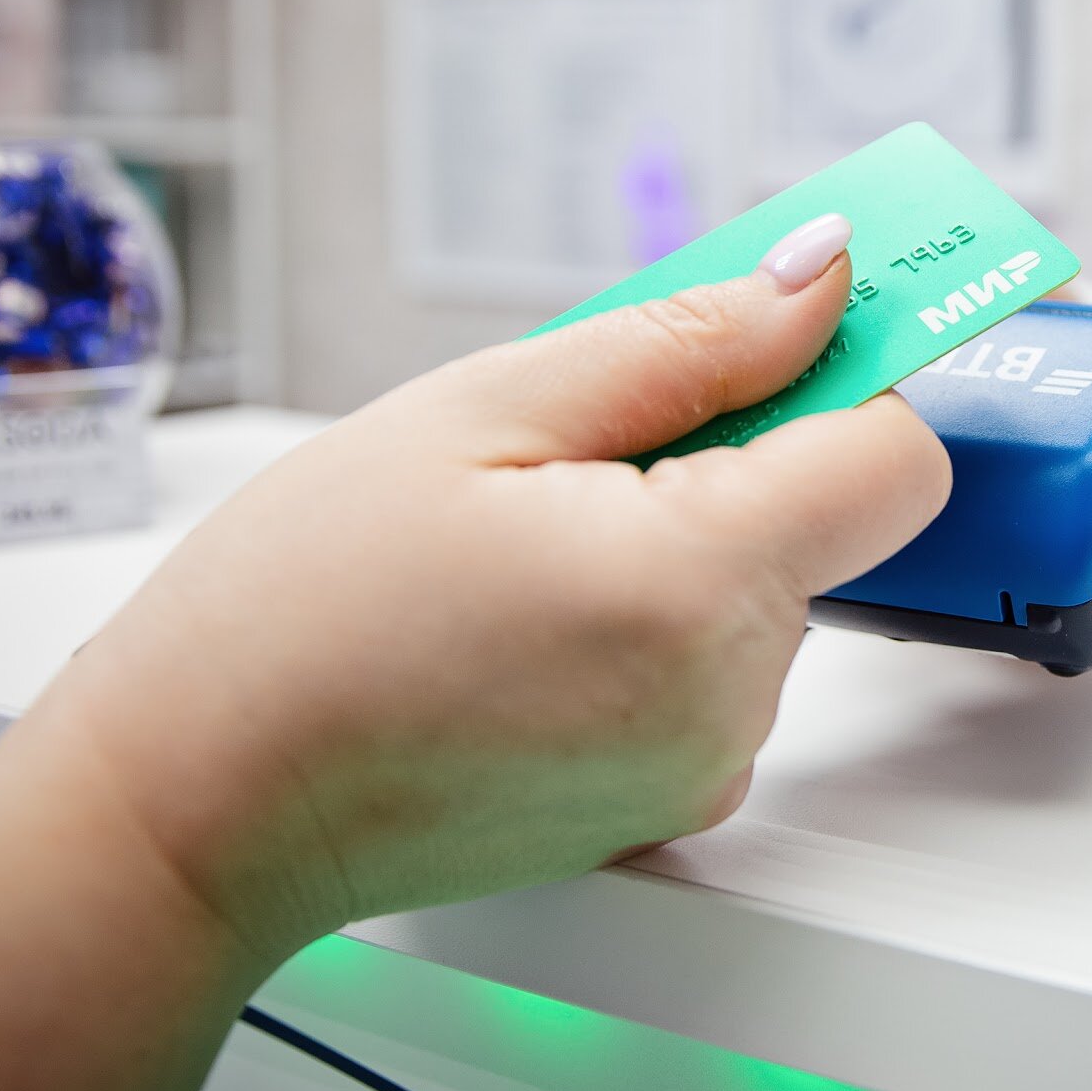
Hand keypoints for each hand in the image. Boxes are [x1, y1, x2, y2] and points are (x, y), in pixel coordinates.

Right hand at [34, 219, 950, 960]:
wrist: (193, 808)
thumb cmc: (295, 610)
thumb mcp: (482, 411)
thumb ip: (685, 342)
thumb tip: (819, 282)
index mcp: (701, 589)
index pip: (898, 457)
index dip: (844, 376)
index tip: (772, 336)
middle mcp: (730, 701)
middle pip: (821, 519)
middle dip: (724, 454)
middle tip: (560, 452)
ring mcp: (700, 769)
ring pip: (761, 590)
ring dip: (676, 537)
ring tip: (511, 548)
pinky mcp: (661, 805)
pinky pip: (707, 668)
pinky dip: (647, 618)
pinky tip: (517, 619)